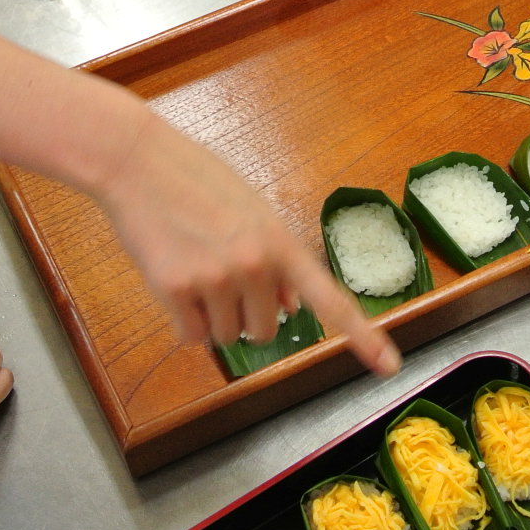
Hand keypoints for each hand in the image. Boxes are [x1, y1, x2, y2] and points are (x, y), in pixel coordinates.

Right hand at [95, 116, 400, 375]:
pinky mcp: (177, 289)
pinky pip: (190, 335)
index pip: (330, 299)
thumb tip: (290, 307)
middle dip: (243, 316)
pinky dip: (183, 320)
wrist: (139, 162)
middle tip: (219, 275)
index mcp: (282, 244)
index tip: (390, 367)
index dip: (363, 337)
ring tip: (194, 267)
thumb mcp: (253, 213)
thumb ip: (277, 260)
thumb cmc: (198, 183)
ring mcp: (216, 278)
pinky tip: (173, 279)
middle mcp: (255, 264)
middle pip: (262, 332)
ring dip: (210, 316)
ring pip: (224, 336)